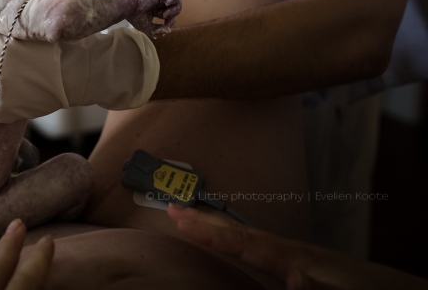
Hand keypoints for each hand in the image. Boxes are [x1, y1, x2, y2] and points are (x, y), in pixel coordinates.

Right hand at [127, 0, 181, 37]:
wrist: (129, 6)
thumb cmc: (134, 16)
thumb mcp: (146, 27)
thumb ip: (157, 30)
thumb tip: (168, 31)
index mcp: (156, 9)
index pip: (170, 15)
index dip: (171, 21)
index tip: (165, 25)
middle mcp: (159, 2)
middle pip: (176, 6)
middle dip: (174, 14)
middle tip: (166, 18)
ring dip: (175, 8)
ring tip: (166, 13)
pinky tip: (167, 3)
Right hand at [167, 204, 427, 289]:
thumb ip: (317, 287)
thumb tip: (292, 276)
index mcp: (297, 259)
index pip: (244, 242)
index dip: (209, 230)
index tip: (177, 215)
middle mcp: (293, 253)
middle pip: (241, 234)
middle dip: (205, 221)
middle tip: (172, 207)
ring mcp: (299, 258)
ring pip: (250, 239)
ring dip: (219, 228)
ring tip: (192, 219)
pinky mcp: (306, 267)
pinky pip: (261, 249)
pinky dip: (238, 240)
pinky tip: (234, 243)